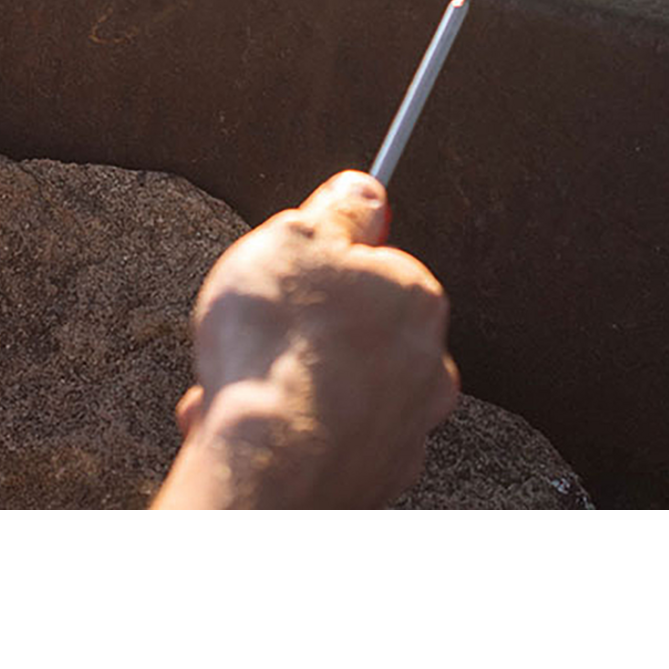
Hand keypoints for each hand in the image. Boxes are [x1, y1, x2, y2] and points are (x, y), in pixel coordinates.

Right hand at [152, 170, 458, 508]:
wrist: (266, 462)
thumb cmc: (277, 346)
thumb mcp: (293, 237)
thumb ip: (337, 209)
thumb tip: (364, 190)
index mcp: (415, 298)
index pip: (377, 263)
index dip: (322, 266)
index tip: (288, 273)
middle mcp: (427, 366)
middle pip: (360, 330)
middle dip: (307, 331)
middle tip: (258, 332)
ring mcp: (405, 429)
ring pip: (342, 388)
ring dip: (294, 382)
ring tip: (240, 383)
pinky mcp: (378, 479)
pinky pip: (331, 440)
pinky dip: (294, 430)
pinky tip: (251, 421)